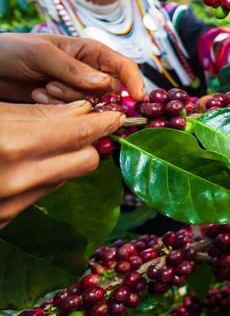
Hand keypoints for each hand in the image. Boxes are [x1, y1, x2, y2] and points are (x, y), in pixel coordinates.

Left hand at [0, 33, 144, 103]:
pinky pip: (73, 115)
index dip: (135, 82)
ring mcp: (76, 90)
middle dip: (89, 96)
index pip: (124, 67)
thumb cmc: (12, 50)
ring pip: (92, 106)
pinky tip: (37, 96)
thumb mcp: (42, 54)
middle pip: (110, 92)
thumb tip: (105, 82)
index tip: (138, 99)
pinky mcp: (63, 106)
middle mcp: (89, 72)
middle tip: (55, 87)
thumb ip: (73, 68)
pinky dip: (57, 110)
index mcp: (90, 52)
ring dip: (67, 102)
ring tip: (42, 88)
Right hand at [0, 100, 125, 228]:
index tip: (116, 115)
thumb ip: (37, 113)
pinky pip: (40, 195)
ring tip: (41, 145)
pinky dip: (41, 178)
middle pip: (87, 162)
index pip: (81, 134)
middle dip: (89, 143)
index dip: (105, 122)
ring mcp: (11, 206)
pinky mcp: (5, 221)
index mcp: (13, 146)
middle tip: (78, 128)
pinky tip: (22, 166)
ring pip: (66, 179)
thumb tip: (82, 111)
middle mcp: (18, 180)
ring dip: (64, 160)